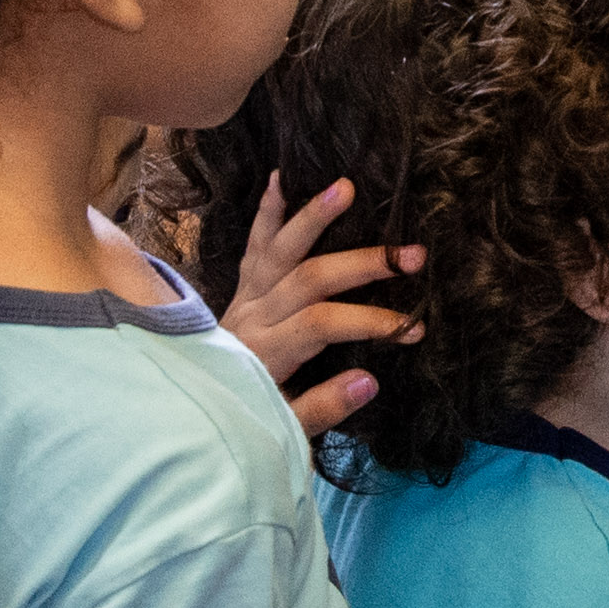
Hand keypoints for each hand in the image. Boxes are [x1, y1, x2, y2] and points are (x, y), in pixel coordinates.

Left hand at [220, 173, 420, 439]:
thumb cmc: (248, 418)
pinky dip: (267, 213)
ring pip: (279, 251)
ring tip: (345, 187)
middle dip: (364, 264)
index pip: (322, 324)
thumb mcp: (284, 428)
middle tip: (413, 255)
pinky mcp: (242, 286)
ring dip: (313, 218)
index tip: (413, 328)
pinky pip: (253, 246)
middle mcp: (253, 317)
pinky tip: (281, 179)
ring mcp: (245, 296)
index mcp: (267, 353)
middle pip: (309, 279)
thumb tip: (370, 380)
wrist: (196, 410)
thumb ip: (322, 406)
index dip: (369, 320)